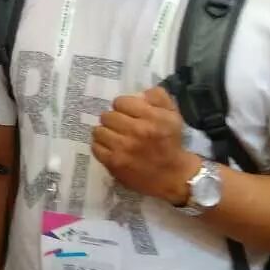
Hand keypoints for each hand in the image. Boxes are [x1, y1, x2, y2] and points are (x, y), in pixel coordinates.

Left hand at [91, 87, 199, 204]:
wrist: (174, 176)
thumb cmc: (171, 143)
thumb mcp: (172, 115)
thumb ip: (157, 97)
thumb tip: (140, 93)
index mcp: (151, 117)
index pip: (120, 102)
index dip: (124, 107)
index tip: (130, 114)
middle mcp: (136, 131)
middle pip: (107, 116)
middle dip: (114, 120)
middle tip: (122, 127)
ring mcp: (123, 148)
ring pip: (99, 130)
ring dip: (106, 133)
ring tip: (116, 138)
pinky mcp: (114, 163)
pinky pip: (96, 147)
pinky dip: (102, 147)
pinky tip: (112, 149)